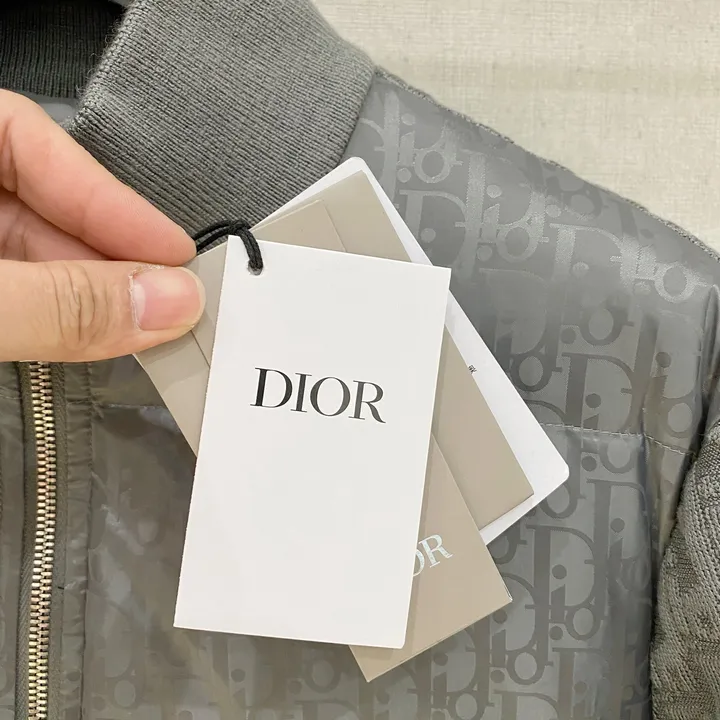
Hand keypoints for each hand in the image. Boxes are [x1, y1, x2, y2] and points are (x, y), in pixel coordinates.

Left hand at [0, 90, 203, 361]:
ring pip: (30, 257)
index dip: (108, 197)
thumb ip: (61, 300)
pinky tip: (90, 335)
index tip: (172, 253)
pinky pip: (17, 296)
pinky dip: (56, 318)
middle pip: (39, 206)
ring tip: (141, 326)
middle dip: (106, 257)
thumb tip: (169, 302)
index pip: (25, 137)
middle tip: (167, 302)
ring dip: (88, 296)